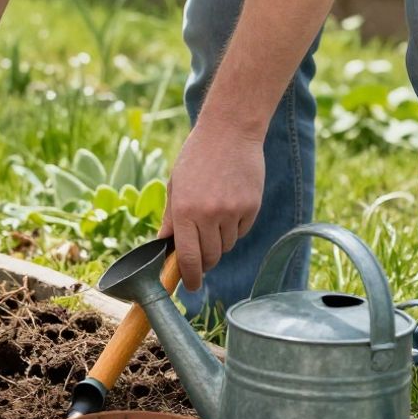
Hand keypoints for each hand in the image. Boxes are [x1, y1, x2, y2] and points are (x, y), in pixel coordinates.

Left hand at [159, 122, 265, 290]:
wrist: (229, 132)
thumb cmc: (196, 158)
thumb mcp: (175, 186)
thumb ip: (171, 219)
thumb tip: (164, 246)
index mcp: (184, 211)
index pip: (188, 257)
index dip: (190, 277)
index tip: (191, 286)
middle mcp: (209, 215)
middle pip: (211, 257)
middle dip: (205, 263)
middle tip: (202, 258)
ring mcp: (232, 212)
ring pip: (227, 245)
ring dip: (219, 242)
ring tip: (214, 219)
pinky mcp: (252, 207)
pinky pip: (242, 231)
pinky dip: (235, 228)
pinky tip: (230, 208)